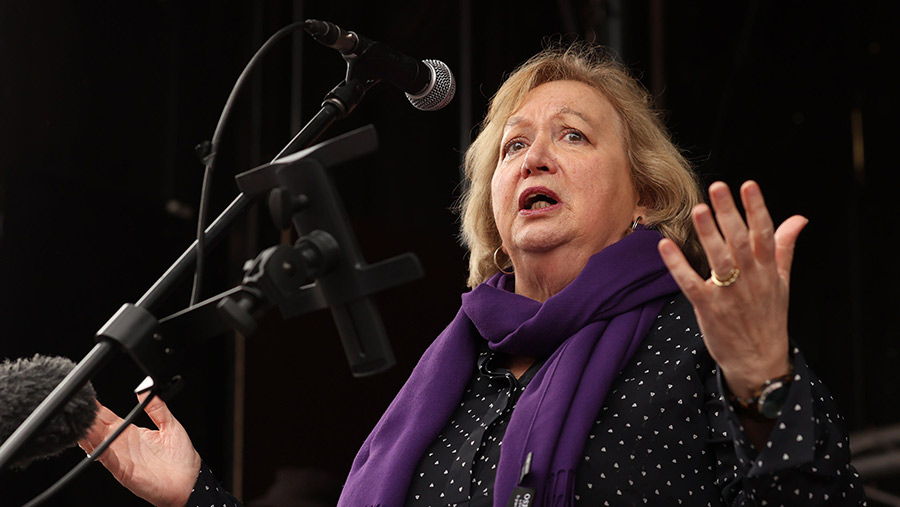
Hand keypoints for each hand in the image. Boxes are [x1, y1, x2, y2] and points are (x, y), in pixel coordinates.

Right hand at [78, 394, 200, 506]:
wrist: (190, 481)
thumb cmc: (181, 458)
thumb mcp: (170, 425)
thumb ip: (157, 408)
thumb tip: (146, 388)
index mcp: (132, 433)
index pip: (108, 418)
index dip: (97, 409)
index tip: (87, 398)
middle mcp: (124, 446)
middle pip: (100, 430)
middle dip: (89, 420)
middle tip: (80, 409)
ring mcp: (122, 459)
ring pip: (100, 445)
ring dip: (90, 436)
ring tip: (83, 424)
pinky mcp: (126, 472)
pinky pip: (111, 462)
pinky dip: (103, 453)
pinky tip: (96, 445)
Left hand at [658, 180, 807, 397]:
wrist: (759, 360)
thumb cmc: (767, 317)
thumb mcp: (781, 281)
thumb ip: (784, 247)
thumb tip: (799, 218)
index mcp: (767, 269)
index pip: (764, 233)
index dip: (756, 208)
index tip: (748, 185)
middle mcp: (750, 278)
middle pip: (740, 241)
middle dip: (729, 213)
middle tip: (718, 187)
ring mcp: (729, 294)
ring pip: (719, 259)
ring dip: (709, 234)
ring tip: (698, 209)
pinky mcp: (709, 308)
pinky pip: (690, 283)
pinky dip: (678, 265)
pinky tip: (665, 245)